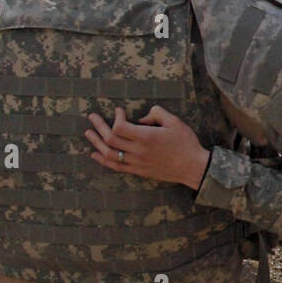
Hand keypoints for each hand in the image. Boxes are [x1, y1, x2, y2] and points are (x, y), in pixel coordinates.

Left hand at [85, 105, 210, 188]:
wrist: (192, 167)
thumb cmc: (185, 143)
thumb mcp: (174, 122)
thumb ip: (156, 113)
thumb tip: (142, 117)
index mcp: (146, 137)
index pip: (119, 127)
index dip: (116, 117)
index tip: (119, 111)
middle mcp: (138, 151)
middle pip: (110, 139)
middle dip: (99, 126)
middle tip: (92, 117)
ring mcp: (136, 163)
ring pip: (109, 153)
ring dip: (96, 142)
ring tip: (89, 133)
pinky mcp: (138, 171)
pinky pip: (115, 166)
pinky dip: (102, 160)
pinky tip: (95, 153)